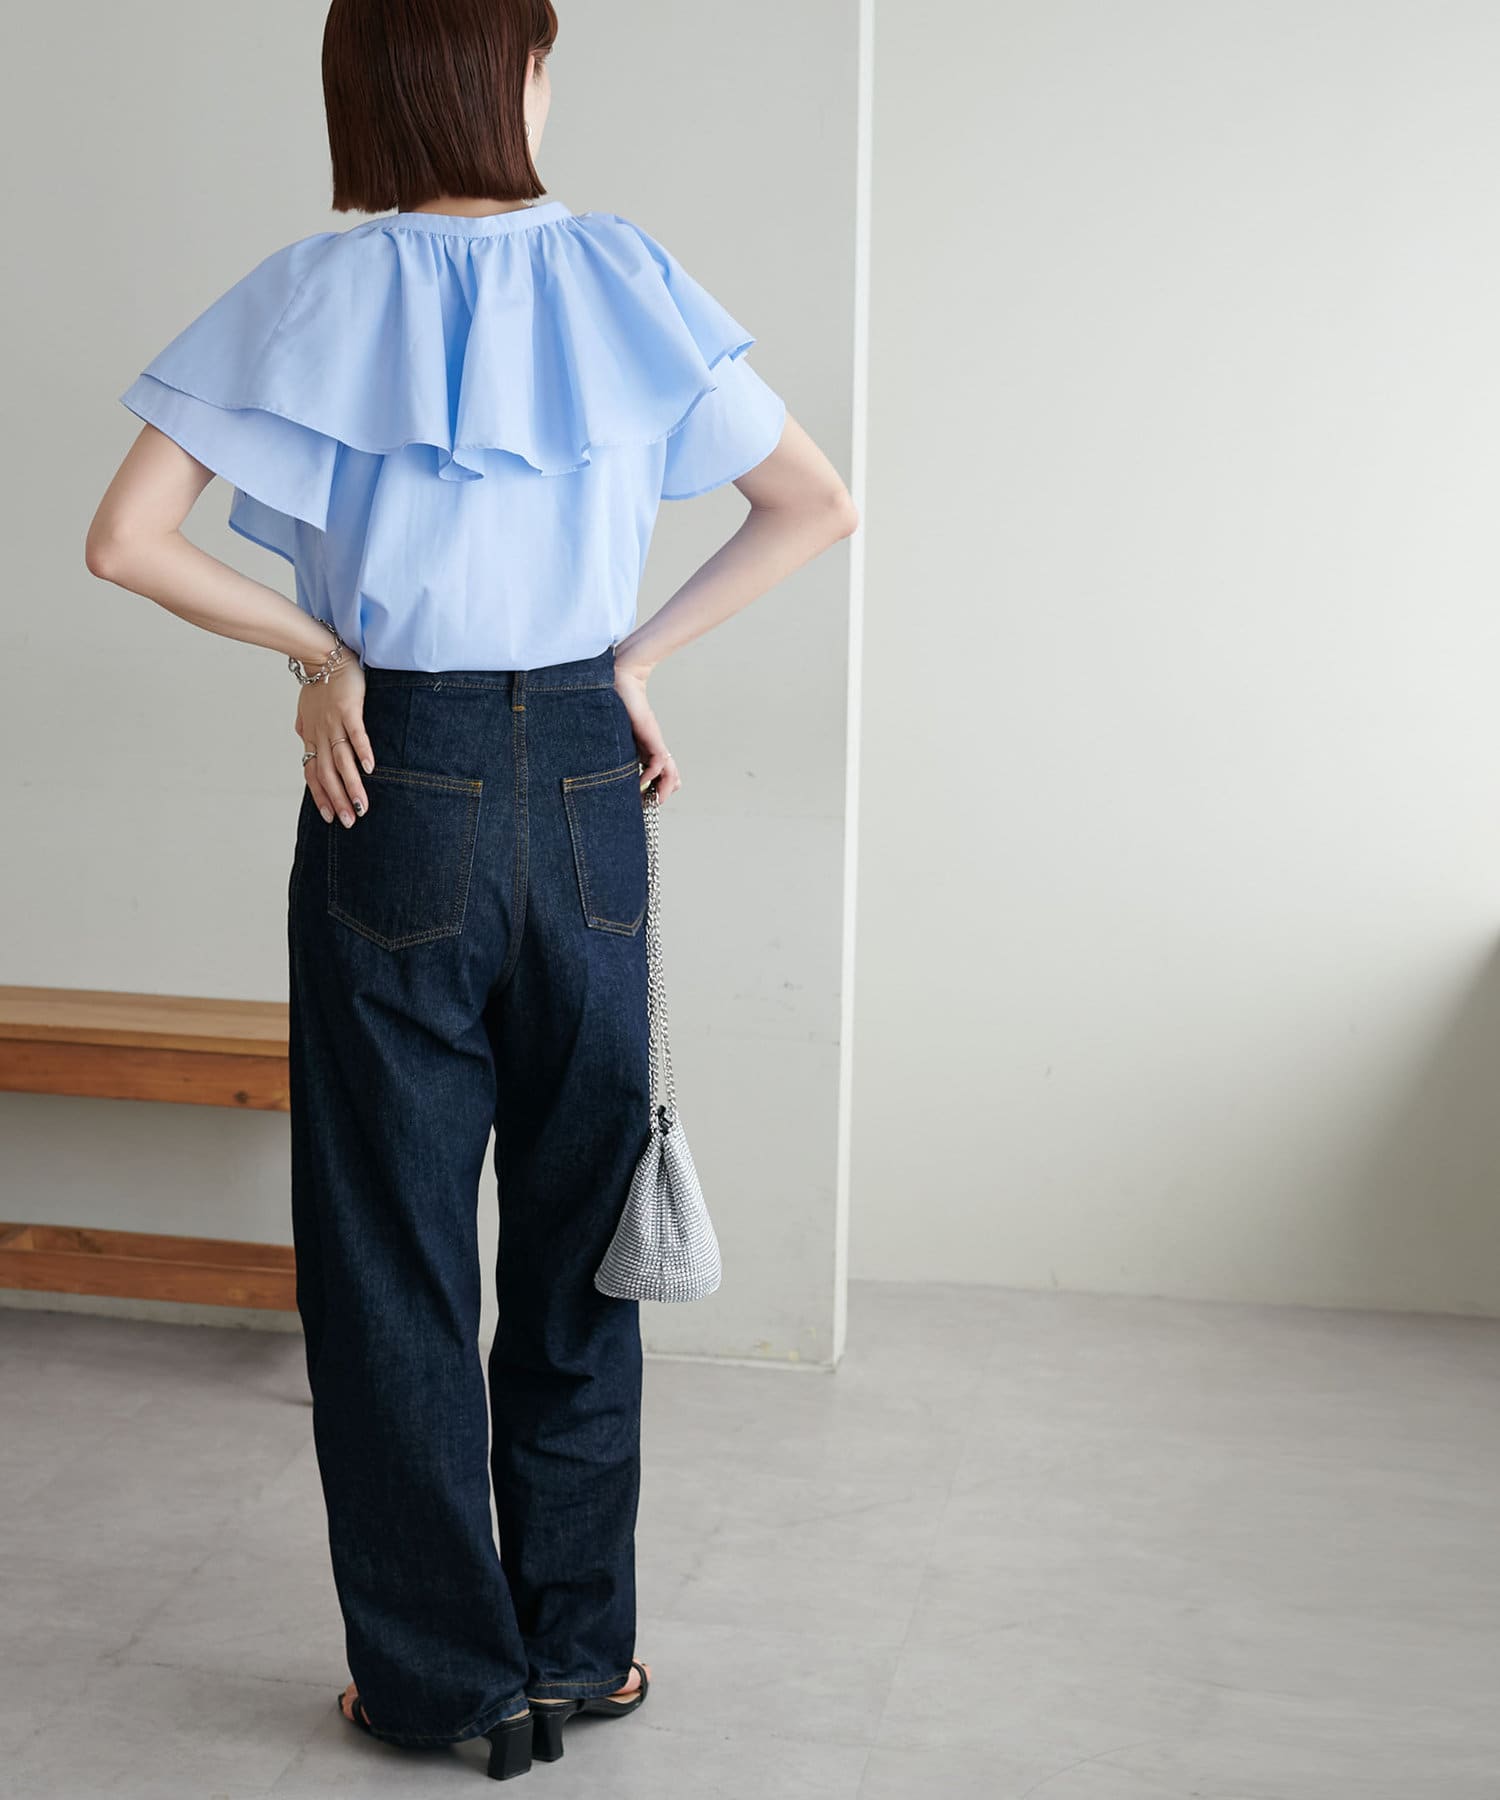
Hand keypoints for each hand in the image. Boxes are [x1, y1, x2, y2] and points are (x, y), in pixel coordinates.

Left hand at [296, 662, 374, 826]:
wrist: (321, 656)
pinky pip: (356, 735)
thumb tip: (303, 741)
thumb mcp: (305, 709)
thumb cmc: (317, 683)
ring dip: (352, 785)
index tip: (328, 817)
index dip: (320, 796)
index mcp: (311, 737)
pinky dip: (362, 752)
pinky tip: (371, 769)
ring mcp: (334, 723)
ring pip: (341, 761)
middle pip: (328, 774)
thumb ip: (305, 727)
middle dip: (338, 800)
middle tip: (348, 821)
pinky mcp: (349, 710)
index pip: (313, 773)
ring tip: (361, 806)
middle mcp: (320, 734)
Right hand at [613, 661, 680, 803]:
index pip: (657, 772)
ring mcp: (653, 742)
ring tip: (653, 801)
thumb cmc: (611, 701)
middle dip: (662, 793)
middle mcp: (651, 747)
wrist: (621, 678)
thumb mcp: (610, 731)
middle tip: (651, 805)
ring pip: (669, 772)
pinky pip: (660, 761)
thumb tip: (580, 758)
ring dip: (662, 788)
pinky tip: (643, 780)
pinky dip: (653, 774)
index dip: (655, 787)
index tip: (642, 800)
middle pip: (668, 775)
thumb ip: (605, 745)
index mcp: (642, 747)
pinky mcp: (652, 736)